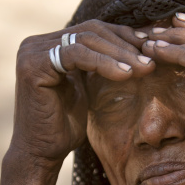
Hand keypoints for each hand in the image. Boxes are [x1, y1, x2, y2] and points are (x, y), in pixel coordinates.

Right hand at [1, 21, 154, 184]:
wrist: (41, 153)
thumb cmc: (65, 128)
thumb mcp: (86, 90)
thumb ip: (98, 67)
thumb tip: (134, 48)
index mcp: (48, 45)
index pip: (93, 31)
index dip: (123, 37)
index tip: (151, 51)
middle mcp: (37, 44)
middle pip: (91, 31)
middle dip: (125, 45)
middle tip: (151, 61)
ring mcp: (32, 52)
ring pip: (86, 40)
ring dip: (119, 54)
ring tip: (143, 69)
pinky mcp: (33, 65)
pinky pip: (76, 55)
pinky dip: (103, 63)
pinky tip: (125, 75)